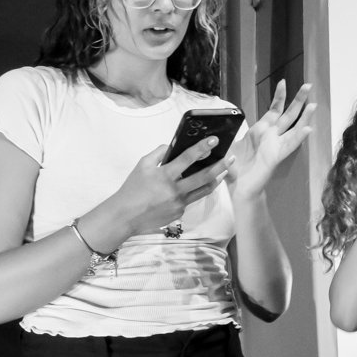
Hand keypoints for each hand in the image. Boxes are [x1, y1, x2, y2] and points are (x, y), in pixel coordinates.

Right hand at [108, 138, 230, 236]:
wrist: (126, 215)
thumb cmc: (132, 188)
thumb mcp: (142, 165)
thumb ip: (158, 153)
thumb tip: (172, 146)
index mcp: (165, 175)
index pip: (187, 158)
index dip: (202, 148)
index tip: (214, 140)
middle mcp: (175, 189)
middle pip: (204, 176)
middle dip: (220, 165)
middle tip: (231, 158)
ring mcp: (180, 203)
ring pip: (204, 190)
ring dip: (217, 179)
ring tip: (225, 171)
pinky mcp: (180, 212)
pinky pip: (191, 199)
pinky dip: (195, 190)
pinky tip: (196, 185)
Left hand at [226, 81, 316, 199]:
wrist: (238, 188)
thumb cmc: (234, 167)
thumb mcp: (230, 145)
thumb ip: (231, 135)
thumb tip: (220, 128)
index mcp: (260, 130)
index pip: (273, 110)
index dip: (279, 97)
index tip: (283, 82)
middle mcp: (271, 136)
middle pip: (288, 115)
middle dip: (298, 100)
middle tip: (308, 85)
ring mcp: (275, 146)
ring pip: (293, 128)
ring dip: (304, 117)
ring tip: (313, 105)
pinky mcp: (275, 157)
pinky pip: (289, 146)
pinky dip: (298, 138)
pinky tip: (307, 130)